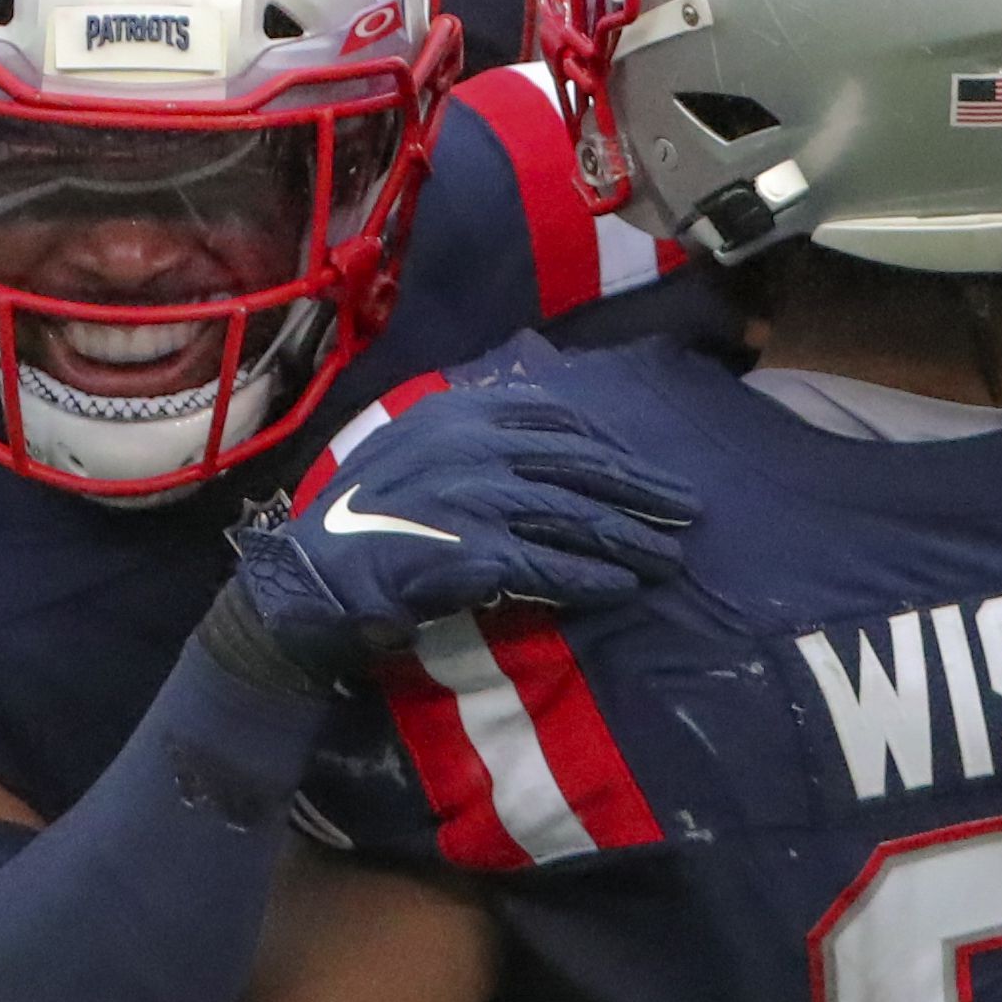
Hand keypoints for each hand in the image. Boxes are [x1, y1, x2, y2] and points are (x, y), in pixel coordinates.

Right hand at [210, 387, 700, 693]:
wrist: (313, 573)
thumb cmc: (360, 517)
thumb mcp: (410, 448)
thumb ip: (467, 435)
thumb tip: (531, 435)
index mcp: (460, 413)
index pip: (558, 420)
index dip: (610, 447)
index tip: (644, 468)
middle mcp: (475, 445)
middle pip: (582, 465)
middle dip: (641, 490)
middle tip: (689, 509)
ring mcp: (479, 496)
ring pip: (577, 516)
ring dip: (632, 539)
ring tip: (671, 558)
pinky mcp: (480, 552)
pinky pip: (552, 566)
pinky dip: (593, 577)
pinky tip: (623, 588)